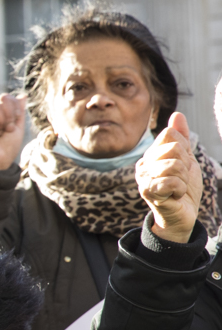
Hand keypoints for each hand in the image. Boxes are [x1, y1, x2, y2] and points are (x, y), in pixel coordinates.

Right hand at [0, 93, 27, 170]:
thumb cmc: (8, 147)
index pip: (7, 97)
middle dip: (9, 115)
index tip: (14, 122)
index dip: (14, 107)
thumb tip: (23, 95)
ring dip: (1, 122)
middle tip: (6, 129)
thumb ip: (19, 111)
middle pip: (2, 98)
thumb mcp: (17, 126)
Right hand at [137, 111, 204, 243]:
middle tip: (180, 179)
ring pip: (174, 165)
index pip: (170, 135)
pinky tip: (174, 196)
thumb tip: (177, 114)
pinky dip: (180, 189)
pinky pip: (172, 181)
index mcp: (151, 155)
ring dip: (183, 179)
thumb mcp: (187, 159)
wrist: (183, 214)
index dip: (183, 149)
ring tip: (177, 188)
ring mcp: (144, 178)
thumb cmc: (183, 188)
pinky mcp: (148, 193)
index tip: (181, 164)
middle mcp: (143, 165)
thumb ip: (181, 137)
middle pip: (174, 149)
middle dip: (185, 165)